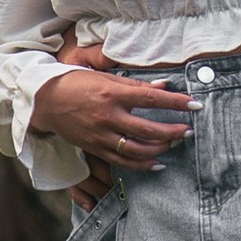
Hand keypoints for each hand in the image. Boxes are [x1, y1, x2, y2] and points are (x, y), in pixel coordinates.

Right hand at [31, 56, 192, 171]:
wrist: (46, 101)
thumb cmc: (77, 82)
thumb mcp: (105, 76)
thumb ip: (135, 84)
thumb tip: (164, 87)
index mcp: (112, 92)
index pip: (152, 98)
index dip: (176, 103)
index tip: (195, 105)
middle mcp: (108, 116)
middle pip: (148, 129)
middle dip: (173, 131)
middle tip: (189, 130)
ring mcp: (101, 134)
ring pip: (138, 148)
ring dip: (161, 148)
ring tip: (175, 143)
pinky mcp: (95, 148)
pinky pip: (123, 160)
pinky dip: (142, 164)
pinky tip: (157, 162)